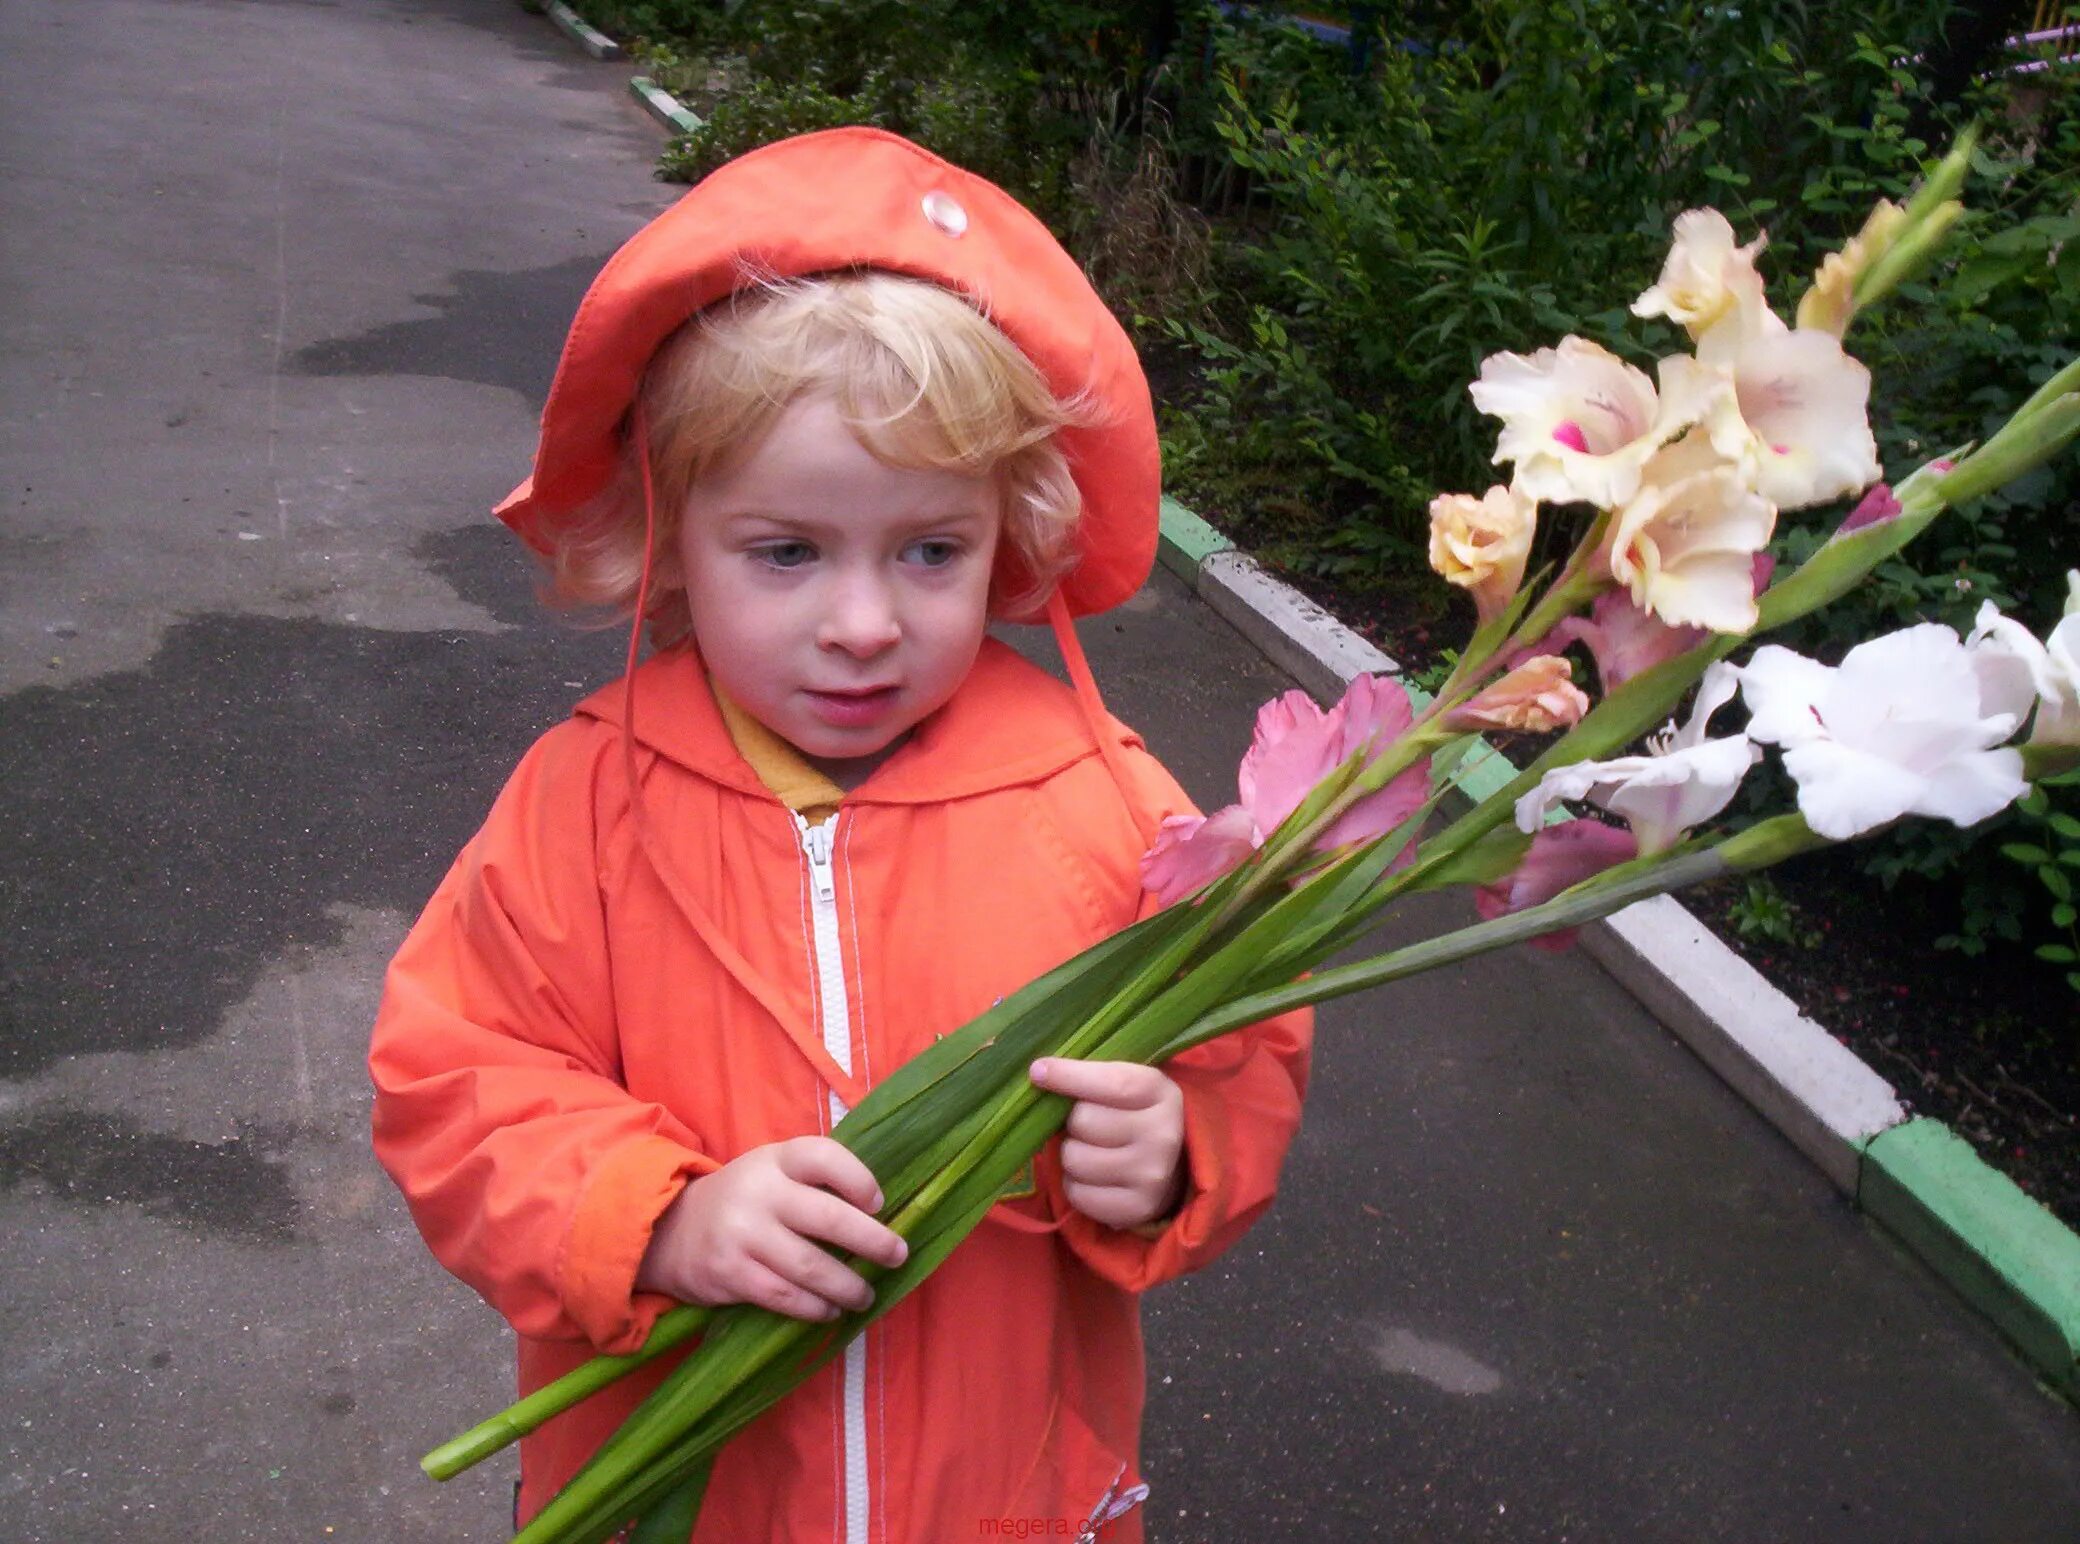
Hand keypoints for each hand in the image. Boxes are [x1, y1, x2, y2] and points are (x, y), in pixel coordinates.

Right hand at [635, 1136, 906, 1321]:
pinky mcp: (730, 1273)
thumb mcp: (772, 1172)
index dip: (859, 1178)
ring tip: (866, 1295)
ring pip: (811, 1266)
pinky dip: (814, 1307)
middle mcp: (760, 1192)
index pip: (824, 1157)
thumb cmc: (744, 1201)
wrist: (669, 1230)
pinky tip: (829, 1310)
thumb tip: (878, 1216)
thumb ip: (815, 1182)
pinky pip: (784, 1295)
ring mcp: (743, 1234)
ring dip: (848, 1286)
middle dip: (873, 1242)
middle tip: (897, 1256)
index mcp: (775, 1160)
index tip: (879, 1203)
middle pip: (829, 1218)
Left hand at [1028, 1058, 1186, 1230]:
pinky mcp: (1137, 1208)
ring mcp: (1152, 1175)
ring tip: (1092, 1151)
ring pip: (1075, 1158)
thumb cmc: (1135, 1114)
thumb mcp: (1128, 1085)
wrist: (1174, 1166)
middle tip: (1090, 1125)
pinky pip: (1077, 1193)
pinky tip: (1094, 1177)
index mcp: (1161, 1093)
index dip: (1070, 1076)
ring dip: (1072, 1153)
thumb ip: (1092, 1075)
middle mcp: (1163, 1135)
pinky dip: (1075, 1184)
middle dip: (1075, 1122)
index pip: (1111, 1083)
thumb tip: (1040, 1072)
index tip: (1038, 1071)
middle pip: (1083, 1120)